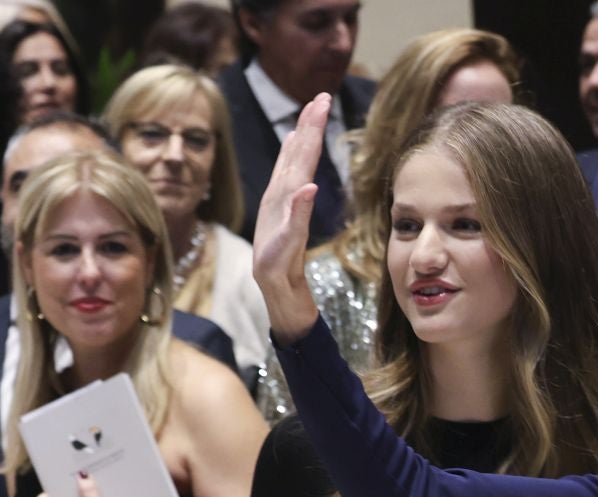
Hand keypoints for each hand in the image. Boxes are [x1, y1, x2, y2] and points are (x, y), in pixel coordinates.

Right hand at [253, 92, 327, 339]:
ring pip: (290, 184)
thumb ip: (297, 197)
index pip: (298, 156)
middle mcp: (277, 205)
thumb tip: (302, 166)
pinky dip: (297, 207)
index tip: (320, 98)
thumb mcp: (296, 225)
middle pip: (294, 161)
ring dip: (299, 157)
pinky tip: (305, 188)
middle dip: (306, 129)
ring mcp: (277, 225)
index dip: (307, 127)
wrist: (278, 296)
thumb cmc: (286, 262)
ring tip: (310, 128)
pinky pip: (290, 226)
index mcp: (283, 197)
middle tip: (319, 98)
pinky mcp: (279, 249)